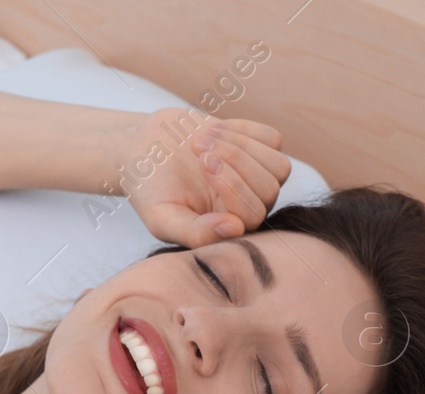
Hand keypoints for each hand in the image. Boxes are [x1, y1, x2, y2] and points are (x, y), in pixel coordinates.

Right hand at [122, 109, 292, 247]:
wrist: (146, 150)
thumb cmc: (151, 190)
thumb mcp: (162, 218)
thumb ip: (194, 233)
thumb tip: (235, 229)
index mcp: (228, 229)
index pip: (251, 216)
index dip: (234, 189)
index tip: (203, 163)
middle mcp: (250, 207)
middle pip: (268, 190)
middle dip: (235, 164)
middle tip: (199, 151)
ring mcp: (259, 178)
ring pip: (277, 166)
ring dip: (241, 146)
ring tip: (202, 139)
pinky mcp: (262, 150)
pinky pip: (272, 139)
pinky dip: (244, 129)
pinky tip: (214, 130)